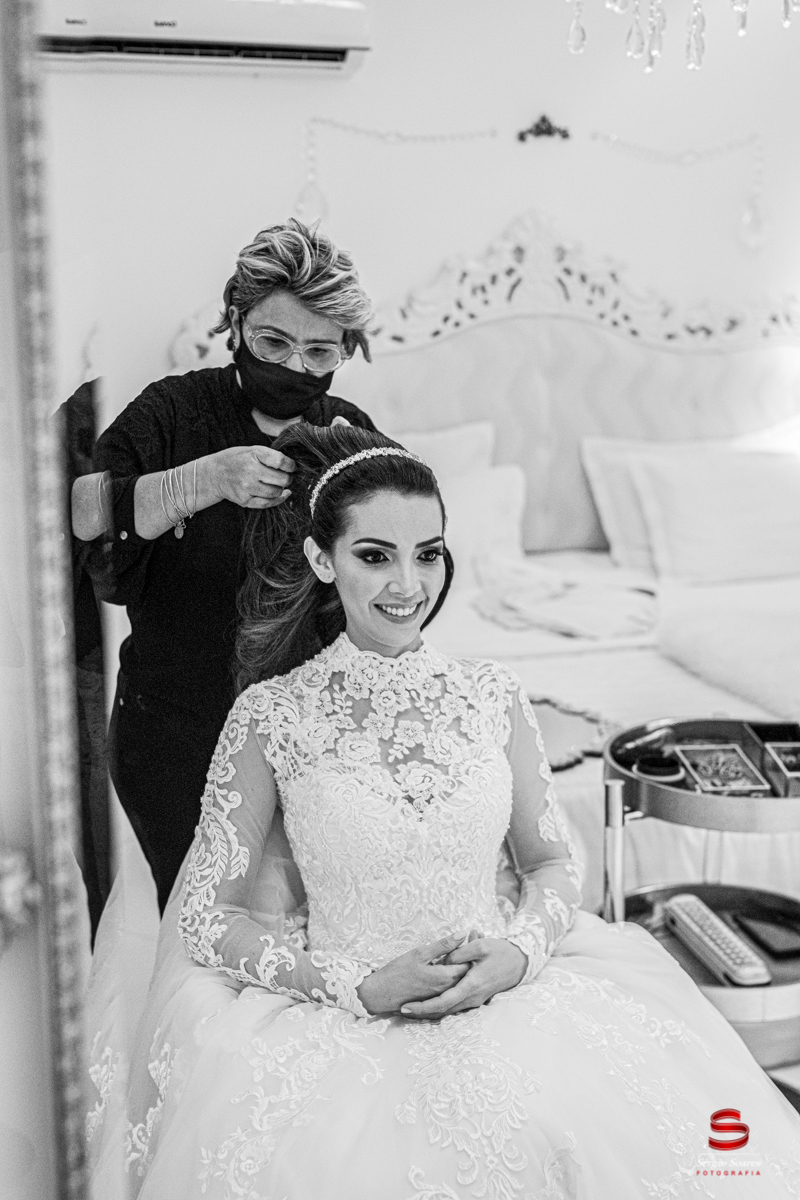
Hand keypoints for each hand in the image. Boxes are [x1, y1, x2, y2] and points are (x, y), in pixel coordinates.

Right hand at [209, 446, 294, 508]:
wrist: (214, 474)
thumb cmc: (237, 460)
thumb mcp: (252, 450)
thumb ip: (271, 456)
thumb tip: (293, 467)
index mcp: (254, 454)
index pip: (280, 461)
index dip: (291, 465)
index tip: (292, 467)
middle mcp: (250, 471)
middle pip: (282, 479)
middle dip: (288, 479)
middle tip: (286, 477)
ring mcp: (246, 487)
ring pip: (276, 492)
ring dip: (281, 489)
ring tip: (278, 484)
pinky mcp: (244, 500)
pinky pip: (267, 503)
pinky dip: (278, 500)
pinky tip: (282, 495)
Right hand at [356, 934, 470, 1015]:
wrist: (382, 994)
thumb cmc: (398, 971)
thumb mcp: (420, 953)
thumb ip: (443, 945)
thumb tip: (463, 934)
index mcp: (445, 977)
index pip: (469, 964)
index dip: (472, 950)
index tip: (474, 937)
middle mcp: (447, 990)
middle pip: (466, 974)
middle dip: (470, 957)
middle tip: (472, 940)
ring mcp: (441, 997)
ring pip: (459, 982)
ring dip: (462, 967)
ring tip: (460, 952)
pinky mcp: (435, 1001)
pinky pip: (450, 989)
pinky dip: (453, 978)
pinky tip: (447, 966)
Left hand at [398, 936, 526, 1019]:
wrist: (520, 962)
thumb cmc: (500, 952)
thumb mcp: (480, 946)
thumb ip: (459, 952)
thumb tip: (444, 960)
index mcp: (471, 985)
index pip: (443, 1002)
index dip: (423, 1007)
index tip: (406, 1007)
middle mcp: (472, 998)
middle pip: (443, 1011)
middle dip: (422, 1013)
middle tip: (401, 1010)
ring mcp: (475, 1000)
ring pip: (448, 1011)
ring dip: (430, 1012)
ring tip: (410, 1009)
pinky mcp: (475, 998)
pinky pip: (455, 1006)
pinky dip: (440, 1007)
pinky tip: (428, 1004)